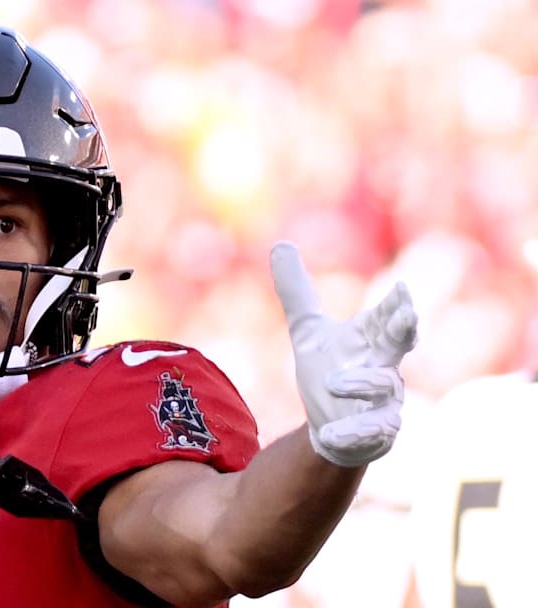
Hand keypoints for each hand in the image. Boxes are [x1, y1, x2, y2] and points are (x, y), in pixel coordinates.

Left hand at [270, 242, 417, 466]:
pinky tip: (332, 435)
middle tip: (406, 316)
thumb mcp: (308, 331)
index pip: (386, 316)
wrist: (329, 426)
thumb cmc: (329, 371)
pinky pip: (372, 431)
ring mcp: (385, 400)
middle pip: (399, 344)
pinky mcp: (378, 432)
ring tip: (333, 383)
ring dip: (360, 384)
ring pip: (383, 388)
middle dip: (403, 329)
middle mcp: (384, 365)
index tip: (401, 289)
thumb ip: (298, 292)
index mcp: (370, 338)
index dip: (396, 304)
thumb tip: (280, 243)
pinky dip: (354, 432)